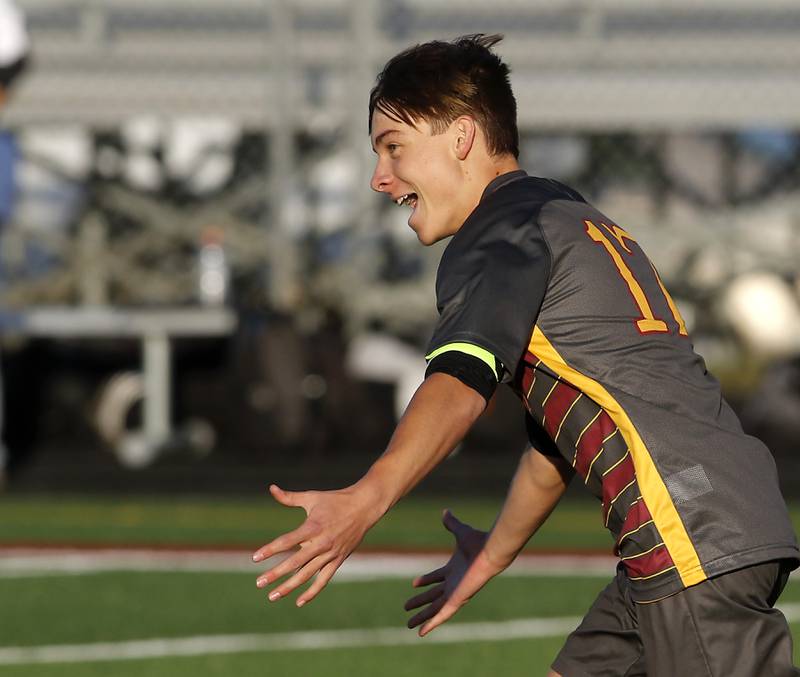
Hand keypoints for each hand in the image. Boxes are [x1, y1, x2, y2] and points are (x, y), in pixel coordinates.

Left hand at [252, 483, 379, 606]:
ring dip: (289, 586)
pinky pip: (323, 580)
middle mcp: (321, 543)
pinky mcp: (338, 560)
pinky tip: (299, 602)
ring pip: (307, 575)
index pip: (287, 541)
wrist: (364, 507)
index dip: (270, 549)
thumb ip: (289, 497)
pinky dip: (312, 592)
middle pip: (294, 562)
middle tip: (259, 583)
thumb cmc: (335, 500)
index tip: (255, 558)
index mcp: (313, 527)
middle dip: (275, 573)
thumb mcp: (312, 497)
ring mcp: (330, 553)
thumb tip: (271, 488)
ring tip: (273, 596)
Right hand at [404, 510, 505, 636]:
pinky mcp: (457, 600)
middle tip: (406, 608)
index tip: (414, 583)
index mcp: (454, 569)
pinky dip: (432, 623)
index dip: (425, 581)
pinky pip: (442, 614)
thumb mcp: (460, 532)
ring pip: (434, 609)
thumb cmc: (479, 542)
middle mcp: (454, 583)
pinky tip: (422, 632)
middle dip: (420, 603)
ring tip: (409, 625)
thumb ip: (452, 524)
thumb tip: (445, 512)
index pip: (437, 578)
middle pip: (433, 596)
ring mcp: (456, 593)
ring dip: (422, 616)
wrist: (491, 551)